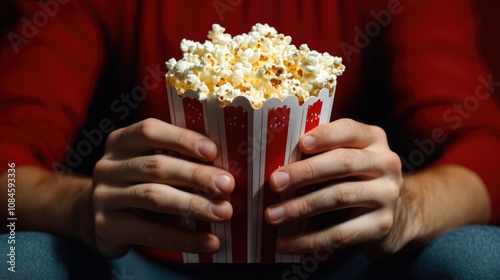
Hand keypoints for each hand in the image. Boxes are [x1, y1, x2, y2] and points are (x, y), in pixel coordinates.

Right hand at [92, 118, 233, 256]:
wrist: (100, 217)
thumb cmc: (138, 183)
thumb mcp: (148, 162)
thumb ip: (176, 158)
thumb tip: (222, 167)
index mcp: (121, 141)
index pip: (149, 131)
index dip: (182, 139)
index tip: (213, 151)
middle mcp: (108, 166)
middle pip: (156, 166)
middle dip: (196, 175)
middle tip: (227, 185)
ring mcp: (104, 196)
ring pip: (153, 197)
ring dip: (193, 205)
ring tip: (223, 212)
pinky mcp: (107, 226)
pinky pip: (151, 233)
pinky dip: (184, 238)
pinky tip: (209, 241)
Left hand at [265, 118, 405, 257]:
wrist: (400, 215)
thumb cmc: (357, 179)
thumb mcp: (349, 158)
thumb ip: (322, 154)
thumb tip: (275, 164)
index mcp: (373, 140)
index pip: (350, 130)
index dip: (326, 135)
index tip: (300, 143)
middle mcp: (385, 163)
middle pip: (342, 163)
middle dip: (305, 172)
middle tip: (274, 182)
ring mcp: (387, 194)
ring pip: (339, 197)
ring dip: (301, 207)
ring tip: (272, 215)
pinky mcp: (381, 225)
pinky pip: (340, 233)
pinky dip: (309, 239)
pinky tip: (286, 243)